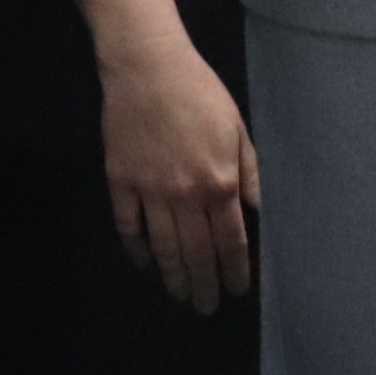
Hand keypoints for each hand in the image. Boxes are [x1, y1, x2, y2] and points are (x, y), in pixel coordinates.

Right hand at [99, 25, 260, 311]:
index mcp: (220, 181)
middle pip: (197, 252)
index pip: (231, 240)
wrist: (148, 66)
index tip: (237, 291)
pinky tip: (142, 263)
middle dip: (204, 285)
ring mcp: (150, 190)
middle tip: (206, 308)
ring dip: (173, 276)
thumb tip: (255, 212)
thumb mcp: (237, 128)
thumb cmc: (200, 92)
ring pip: (163, 247)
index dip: (234, 270)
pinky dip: (134, 248)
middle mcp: (186, 195)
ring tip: (179, 295)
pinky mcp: (120, 181)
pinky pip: (127, 225)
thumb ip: (248, 172)